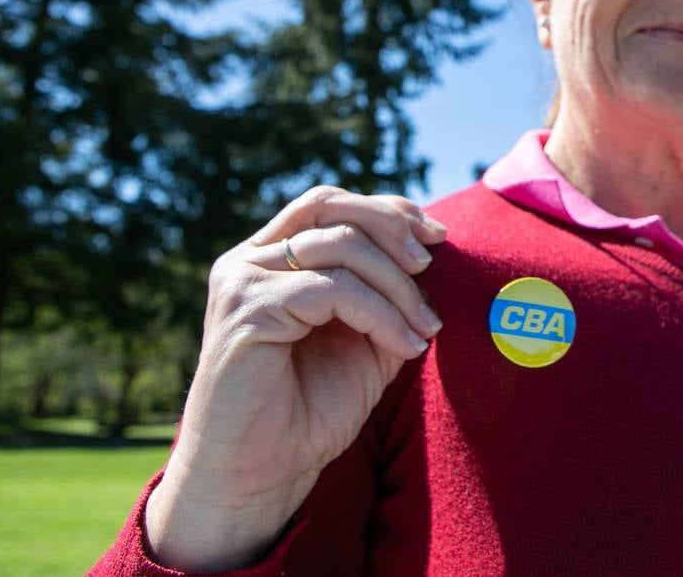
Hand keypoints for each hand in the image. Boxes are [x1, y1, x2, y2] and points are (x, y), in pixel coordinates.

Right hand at [144, 186, 445, 570]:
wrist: (260, 477)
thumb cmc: (308, 414)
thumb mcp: (366, 342)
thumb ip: (388, 297)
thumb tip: (433, 255)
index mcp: (273, 259)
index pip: (331, 204)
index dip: (388, 210)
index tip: (439, 235)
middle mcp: (250, 260)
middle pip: (331, 206)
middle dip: (393, 228)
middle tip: (431, 267)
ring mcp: (242, 280)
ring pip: (340, 246)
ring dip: (397, 286)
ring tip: (425, 330)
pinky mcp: (246, 308)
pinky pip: (332, 290)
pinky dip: (380, 314)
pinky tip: (404, 346)